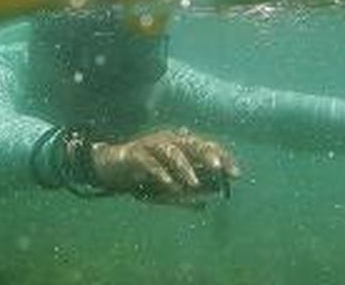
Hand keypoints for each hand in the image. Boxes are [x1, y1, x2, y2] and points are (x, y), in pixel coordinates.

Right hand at [90, 128, 238, 206]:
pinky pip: (149, 162)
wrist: (109, 169)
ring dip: (184, 166)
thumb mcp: (165, 190)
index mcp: (180, 146)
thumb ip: (185, 196)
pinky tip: (169, 185)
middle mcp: (168, 140)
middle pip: (192, 143)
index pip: (206, 146)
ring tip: (195, 183)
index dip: (223, 158)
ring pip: (172, 150)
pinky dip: (160, 173)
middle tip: (219, 170)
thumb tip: (206, 204)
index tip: (235, 175)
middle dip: (208, 155)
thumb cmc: (142, 178)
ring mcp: (150, 144)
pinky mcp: (134, 153)